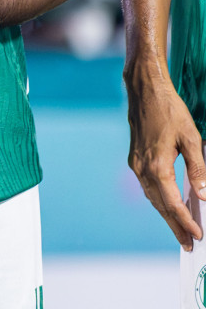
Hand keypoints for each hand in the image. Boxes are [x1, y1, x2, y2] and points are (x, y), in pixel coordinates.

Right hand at [125, 63, 205, 247]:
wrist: (144, 90)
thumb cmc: (169, 110)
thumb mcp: (191, 139)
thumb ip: (198, 169)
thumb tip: (204, 195)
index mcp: (156, 165)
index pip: (172, 203)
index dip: (185, 221)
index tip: (197, 236)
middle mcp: (142, 168)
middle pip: (159, 205)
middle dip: (174, 225)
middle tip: (188, 244)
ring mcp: (136, 163)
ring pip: (152, 197)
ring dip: (165, 214)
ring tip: (179, 229)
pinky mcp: (135, 158)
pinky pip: (148, 186)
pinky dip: (159, 199)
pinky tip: (167, 203)